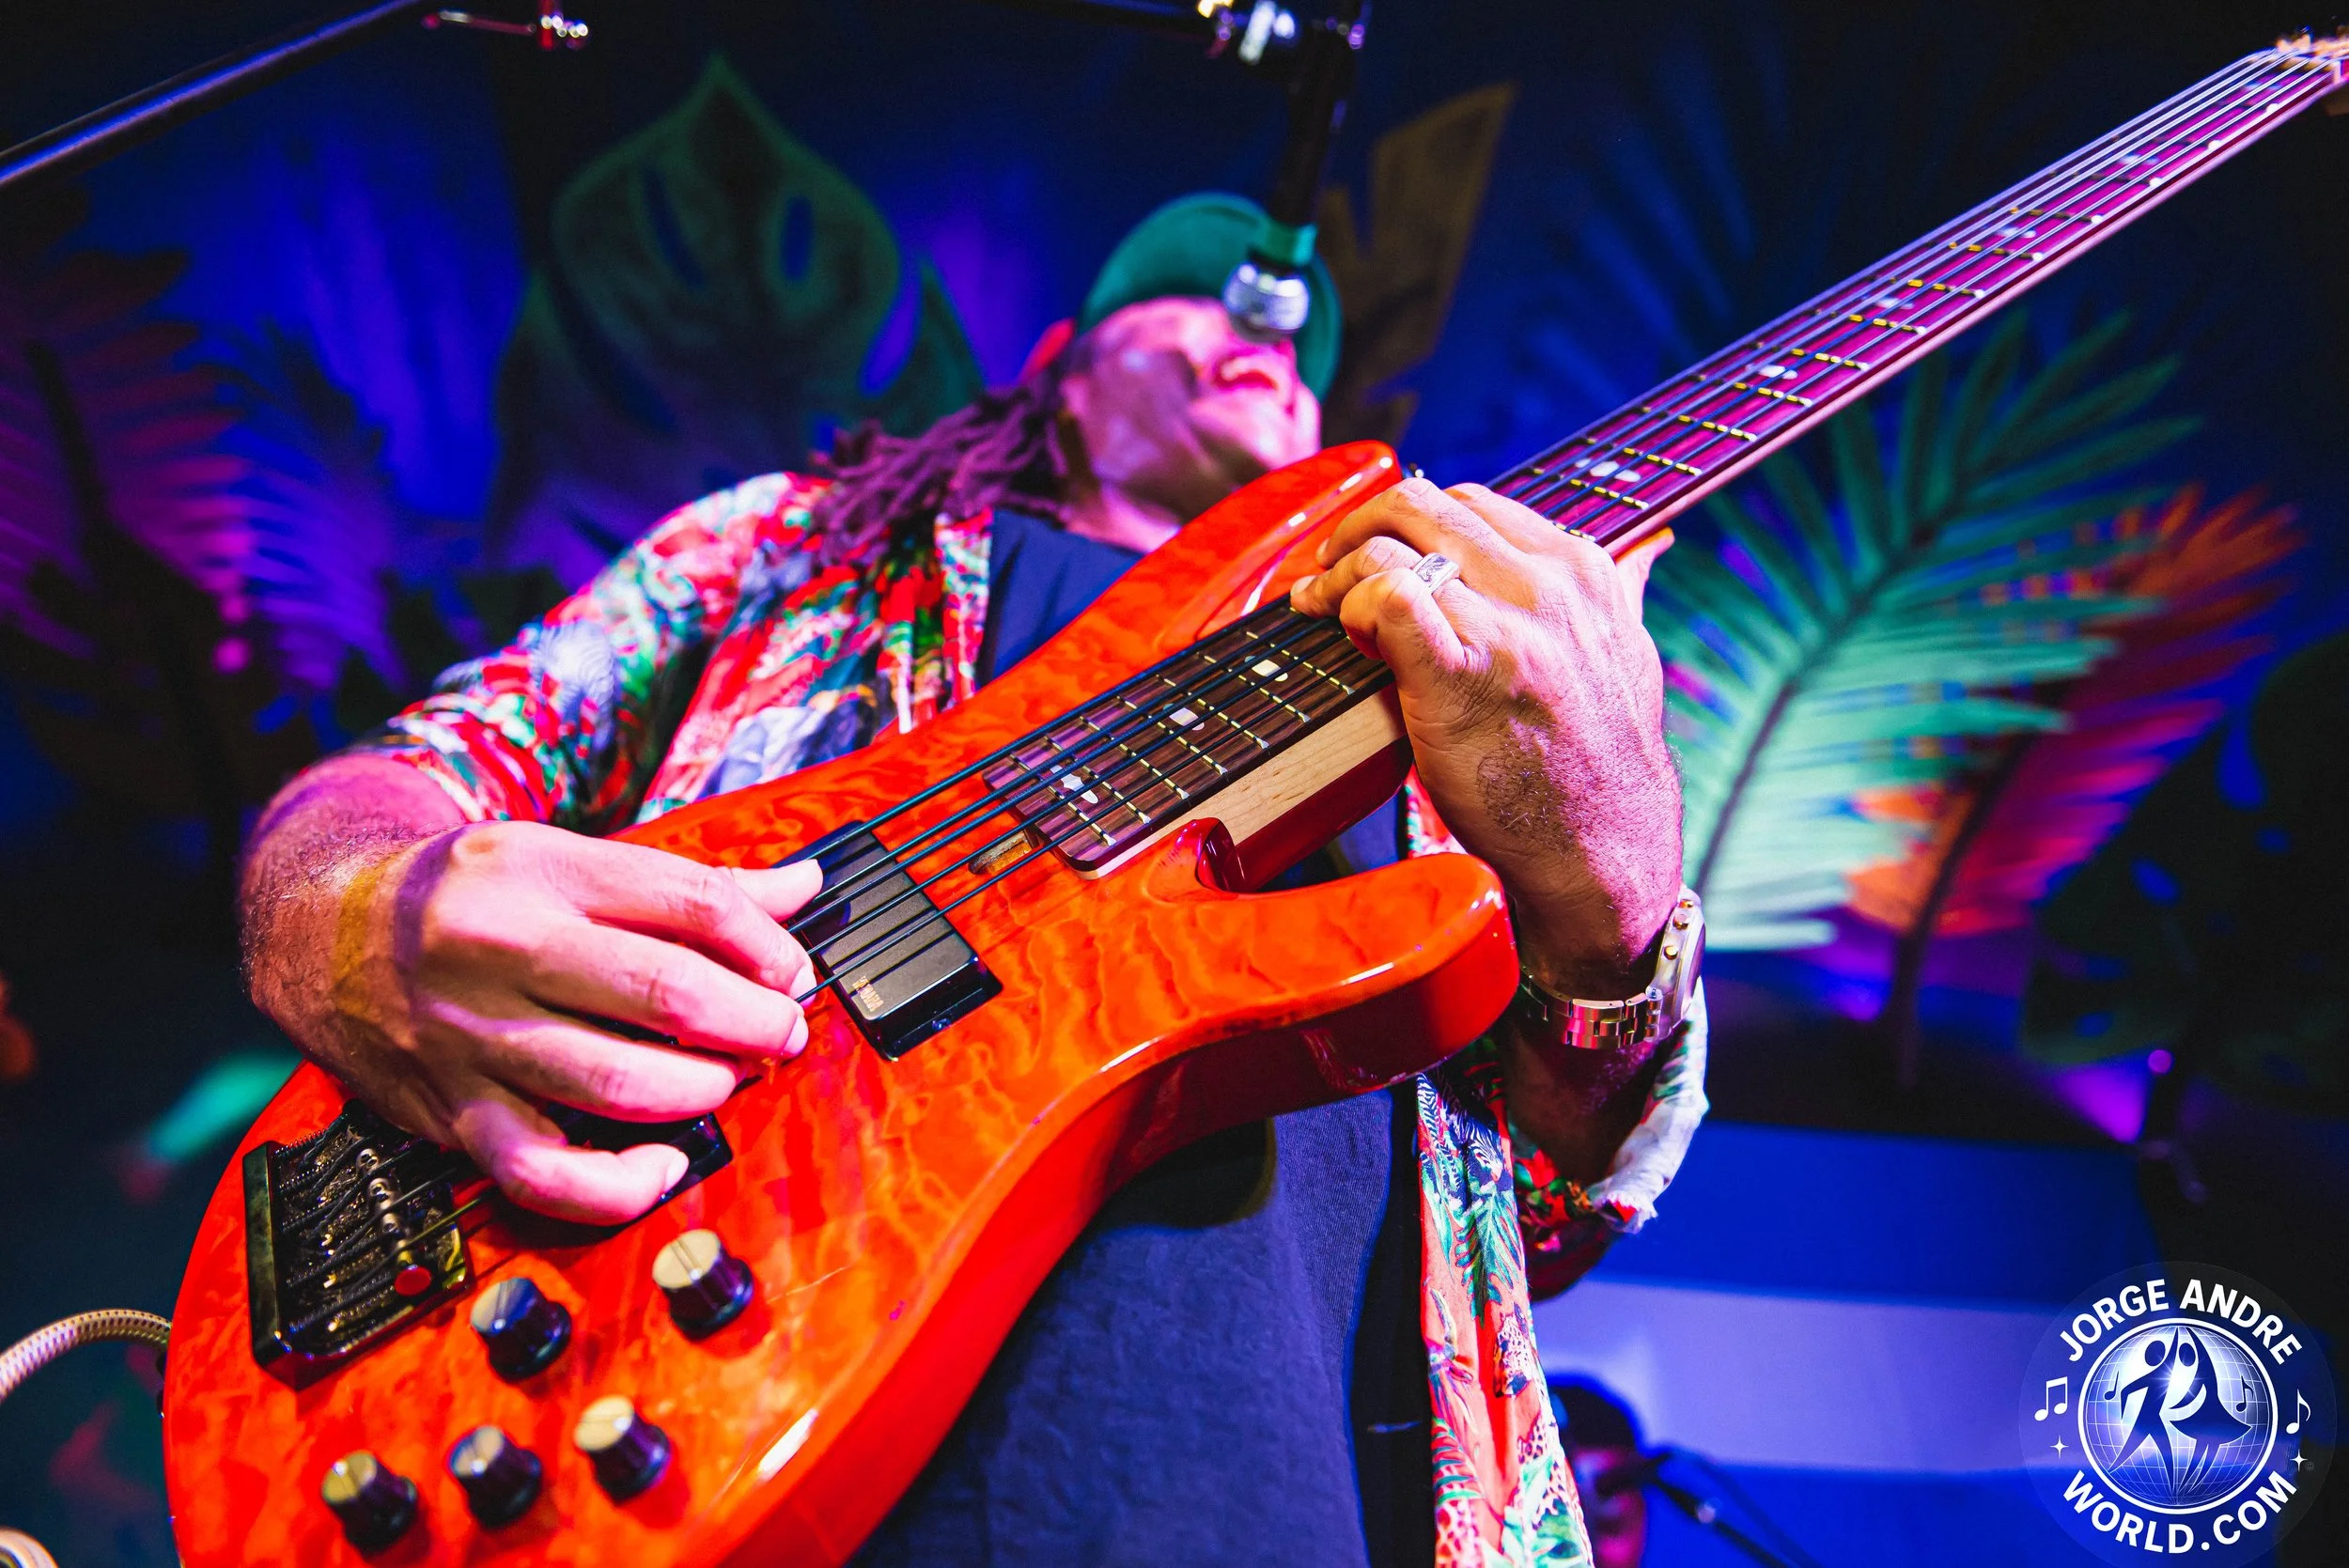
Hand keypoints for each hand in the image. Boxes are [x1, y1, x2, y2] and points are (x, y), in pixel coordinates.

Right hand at [310, 821, 821, 1222]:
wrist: (321, 933)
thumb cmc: (470, 897)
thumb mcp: (566, 857)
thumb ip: (687, 883)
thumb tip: (804, 888)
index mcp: (544, 870)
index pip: (691, 902)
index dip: (766, 943)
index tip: (791, 970)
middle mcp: (506, 949)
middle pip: (665, 991)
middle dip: (751, 1020)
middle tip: (782, 1031)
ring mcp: (478, 1038)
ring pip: (617, 1082)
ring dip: (702, 1090)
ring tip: (728, 1080)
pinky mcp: (455, 1113)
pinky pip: (545, 1173)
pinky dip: (618, 1185)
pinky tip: (663, 1165)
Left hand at [1290, 477, 1681, 995]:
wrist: (1602, 852)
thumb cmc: (1597, 763)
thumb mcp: (1629, 655)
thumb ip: (1624, 590)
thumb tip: (1651, 545)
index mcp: (1584, 572)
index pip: (1472, 503)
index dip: (1413, 524)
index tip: (1386, 558)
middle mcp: (1547, 588)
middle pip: (1422, 506)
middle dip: (1361, 530)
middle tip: (1331, 571)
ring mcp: (1505, 629)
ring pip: (1393, 547)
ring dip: (1340, 572)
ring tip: (1320, 606)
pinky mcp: (1461, 676)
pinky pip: (1388, 597)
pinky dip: (1351, 603)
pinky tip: (1343, 635)